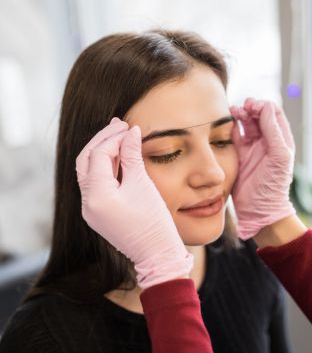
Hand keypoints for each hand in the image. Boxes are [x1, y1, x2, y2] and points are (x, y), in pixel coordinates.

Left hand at [76, 118, 192, 288]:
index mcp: (97, 196)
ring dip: (103, 152)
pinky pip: (96, 183)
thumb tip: (131, 132)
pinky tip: (118, 156)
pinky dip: (106, 167)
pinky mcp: (98, 212)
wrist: (157, 254)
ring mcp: (90, 209)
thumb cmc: (153, 221)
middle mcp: (87, 202)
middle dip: (102, 140)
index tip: (131, 127)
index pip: (99, 155)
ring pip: (89, 171)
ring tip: (119, 136)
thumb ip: (132, 155)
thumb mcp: (142, 184)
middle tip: (119, 125)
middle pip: (87, 160)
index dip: (114, 138)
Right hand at [230, 99, 295, 239]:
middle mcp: (267, 142)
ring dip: (240, 115)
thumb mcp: (278, 157)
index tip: (253, 107)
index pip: (273, 114)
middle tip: (243, 108)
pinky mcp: (238, 156)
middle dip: (251, 108)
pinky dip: (230, 128)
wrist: (258, 210)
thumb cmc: (273, 186)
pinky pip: (233, 137)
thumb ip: (273, 132)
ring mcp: (252, 148)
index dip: (264, 106)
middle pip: (258, 116)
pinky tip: (226, 124)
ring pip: (245, 124)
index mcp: (280, 140)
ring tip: (233, 112)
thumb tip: (265, 108)